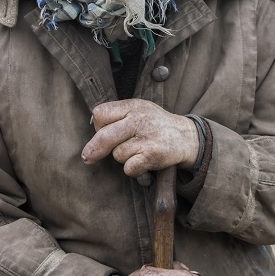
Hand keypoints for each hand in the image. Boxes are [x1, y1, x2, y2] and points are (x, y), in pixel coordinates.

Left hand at [82, 99, 198, 176]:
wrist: (186, 136)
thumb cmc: (156, 125)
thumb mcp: (139, 110)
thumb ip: (117, 115)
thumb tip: (91, 129)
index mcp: (133, 106)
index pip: (101, 113)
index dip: (98, 125)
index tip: (102, 131)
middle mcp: (139, 119)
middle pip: (104, 136)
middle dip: (94, 149)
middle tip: (88, 157)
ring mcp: (146, 137)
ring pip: (117, 154)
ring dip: (124, 157)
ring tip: (138, 151)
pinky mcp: (153, 154)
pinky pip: (129, 167)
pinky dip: (133, 169)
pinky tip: (143, 161)